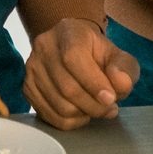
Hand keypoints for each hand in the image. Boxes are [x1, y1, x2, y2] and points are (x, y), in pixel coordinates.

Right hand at [24, 17, 139, 128]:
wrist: (71, 50)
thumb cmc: (97, 54)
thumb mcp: (118, 56)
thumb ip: (125, 69)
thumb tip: (120, 84)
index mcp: (68, 32)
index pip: (73, 58)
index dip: (93, 82)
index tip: (111, 98)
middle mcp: (44, 46)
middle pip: (66, 87)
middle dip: (94, 105)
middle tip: (110, 109)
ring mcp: (32, 67)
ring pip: (58, 105)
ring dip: (83, 114)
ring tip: (97, 109)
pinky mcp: (27, 87)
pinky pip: (48, 115)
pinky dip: (69, 121)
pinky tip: (81, 113)